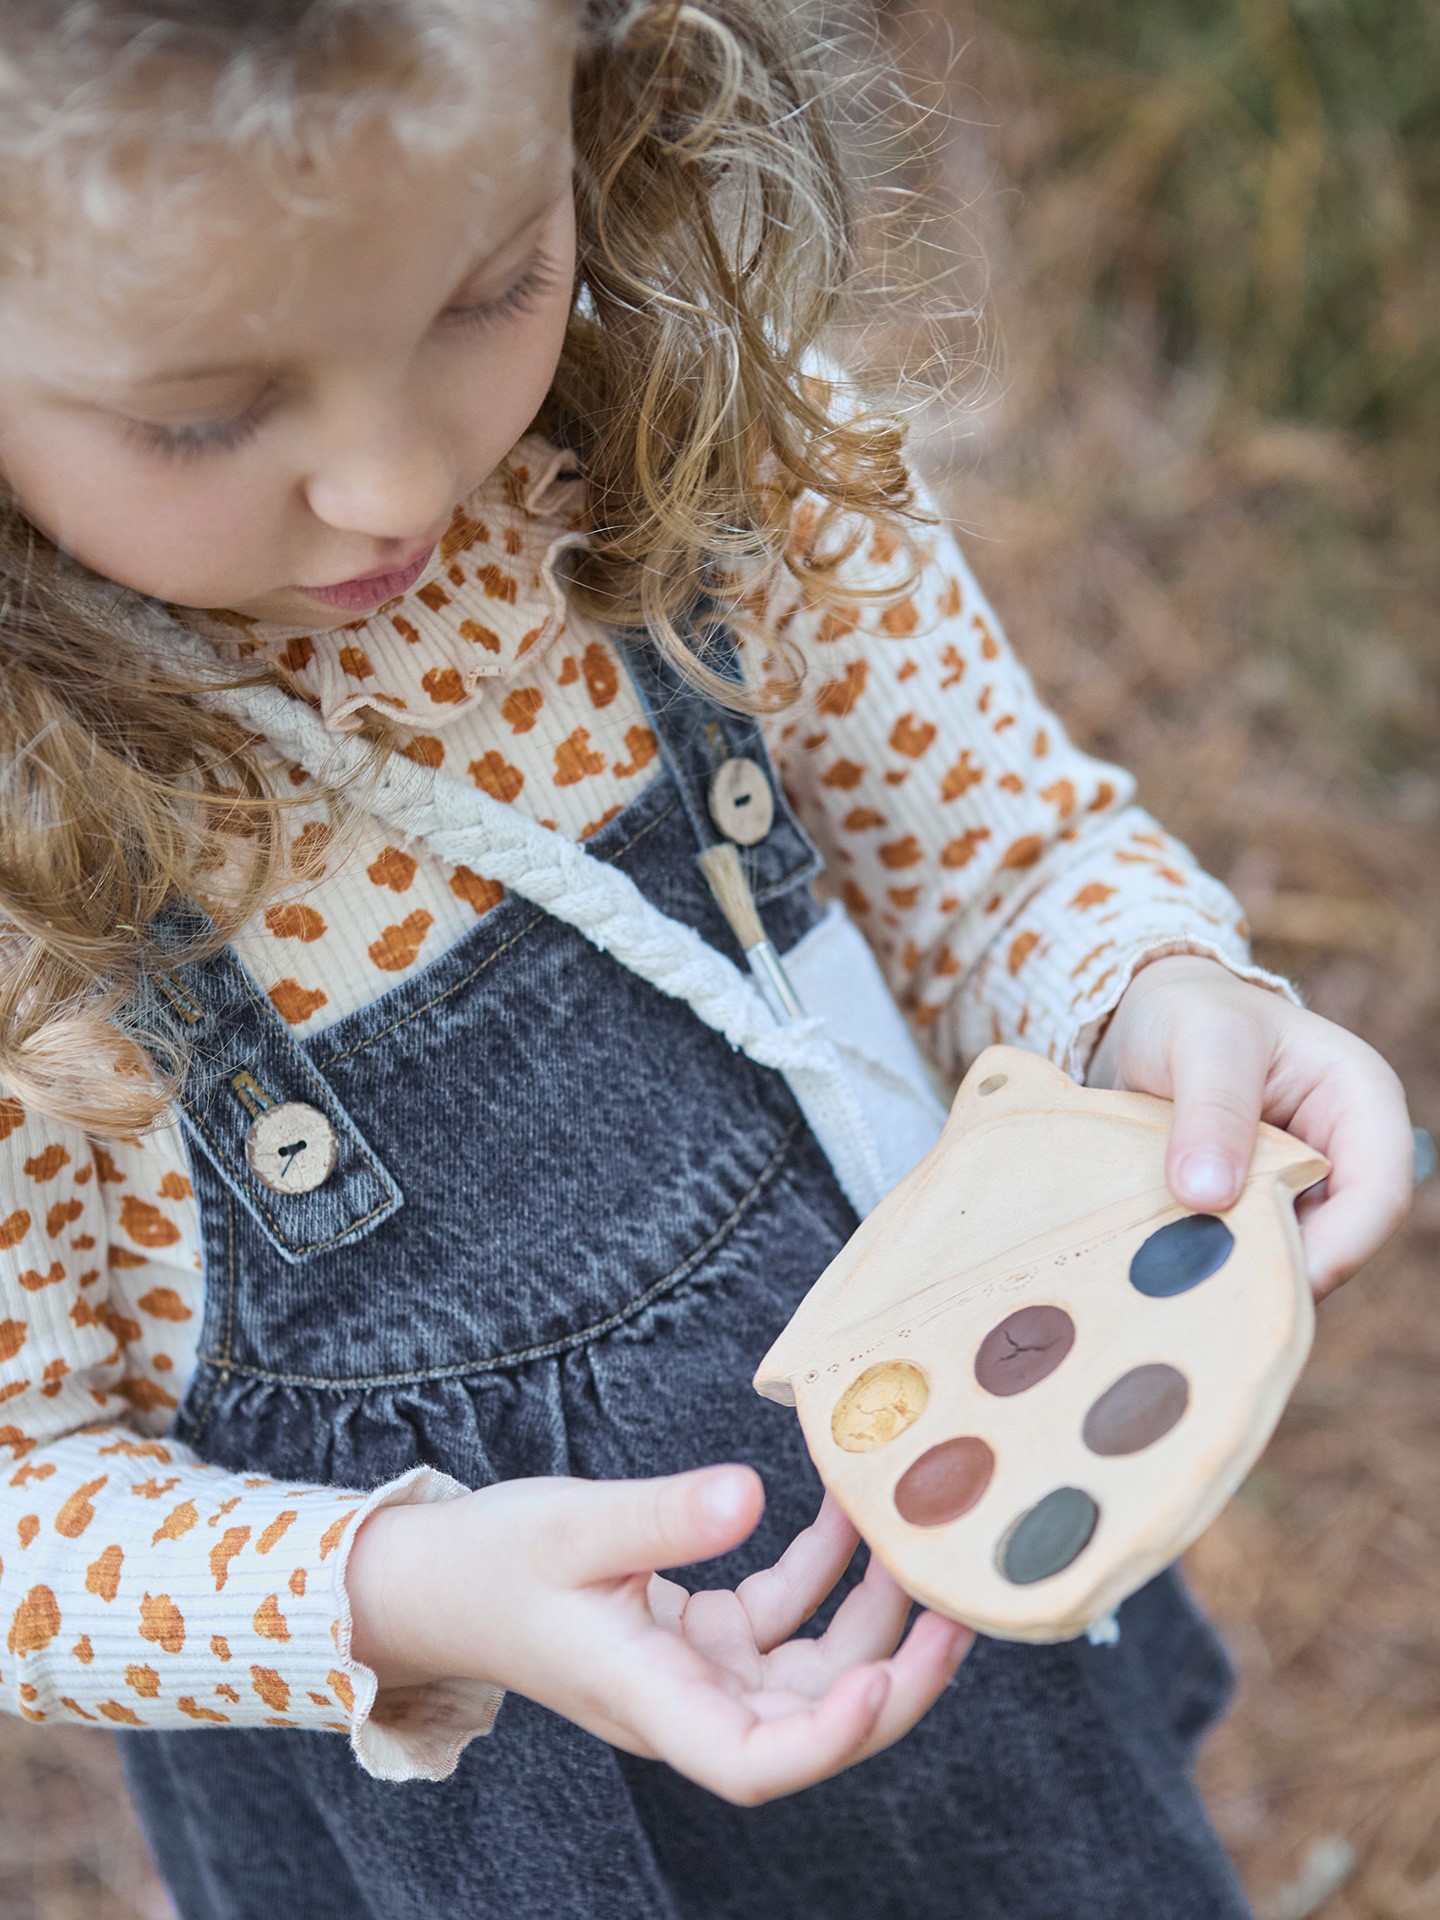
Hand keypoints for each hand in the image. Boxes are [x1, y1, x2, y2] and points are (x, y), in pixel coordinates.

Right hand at [347, 1464, 971, 1803]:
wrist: (439, 1579)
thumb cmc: (491, 1562)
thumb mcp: (574, 1525)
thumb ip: (663, 1516)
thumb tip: (749, 1492)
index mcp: (647, 1700)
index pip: (750, 1763)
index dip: (826, 1740)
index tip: (880, 1682)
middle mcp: (683, 1703)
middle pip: (808, 1726)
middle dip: (894, 1678)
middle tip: (956, 1611)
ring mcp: (695, 1672)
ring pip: (809, 1672)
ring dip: (868, 1619)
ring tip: (915, 1548)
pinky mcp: (697, 1637)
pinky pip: (779, 1620)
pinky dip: (818, 1574)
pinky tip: (841, 1518)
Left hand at [1089, 954, 1412, 1297]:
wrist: (1146, 1016)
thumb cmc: (1189, 1012)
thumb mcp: (1203, 1040)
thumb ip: (1212, 1109)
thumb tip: (1208, 1196)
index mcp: (1361, 1102)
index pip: (1378, 1194)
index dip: (1337, 1247)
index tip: (1272, 1283)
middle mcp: (1343, 1153)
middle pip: (1337, 1240)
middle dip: (1279, 1270)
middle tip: (1212, 1300)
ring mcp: (1299, 1187)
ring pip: (1289, 1255)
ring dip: (1240, 1275)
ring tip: (1182, 1290)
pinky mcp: (1255, 1208)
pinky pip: (1246, 1251)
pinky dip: (1212, 1265)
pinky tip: (1168, 1276)